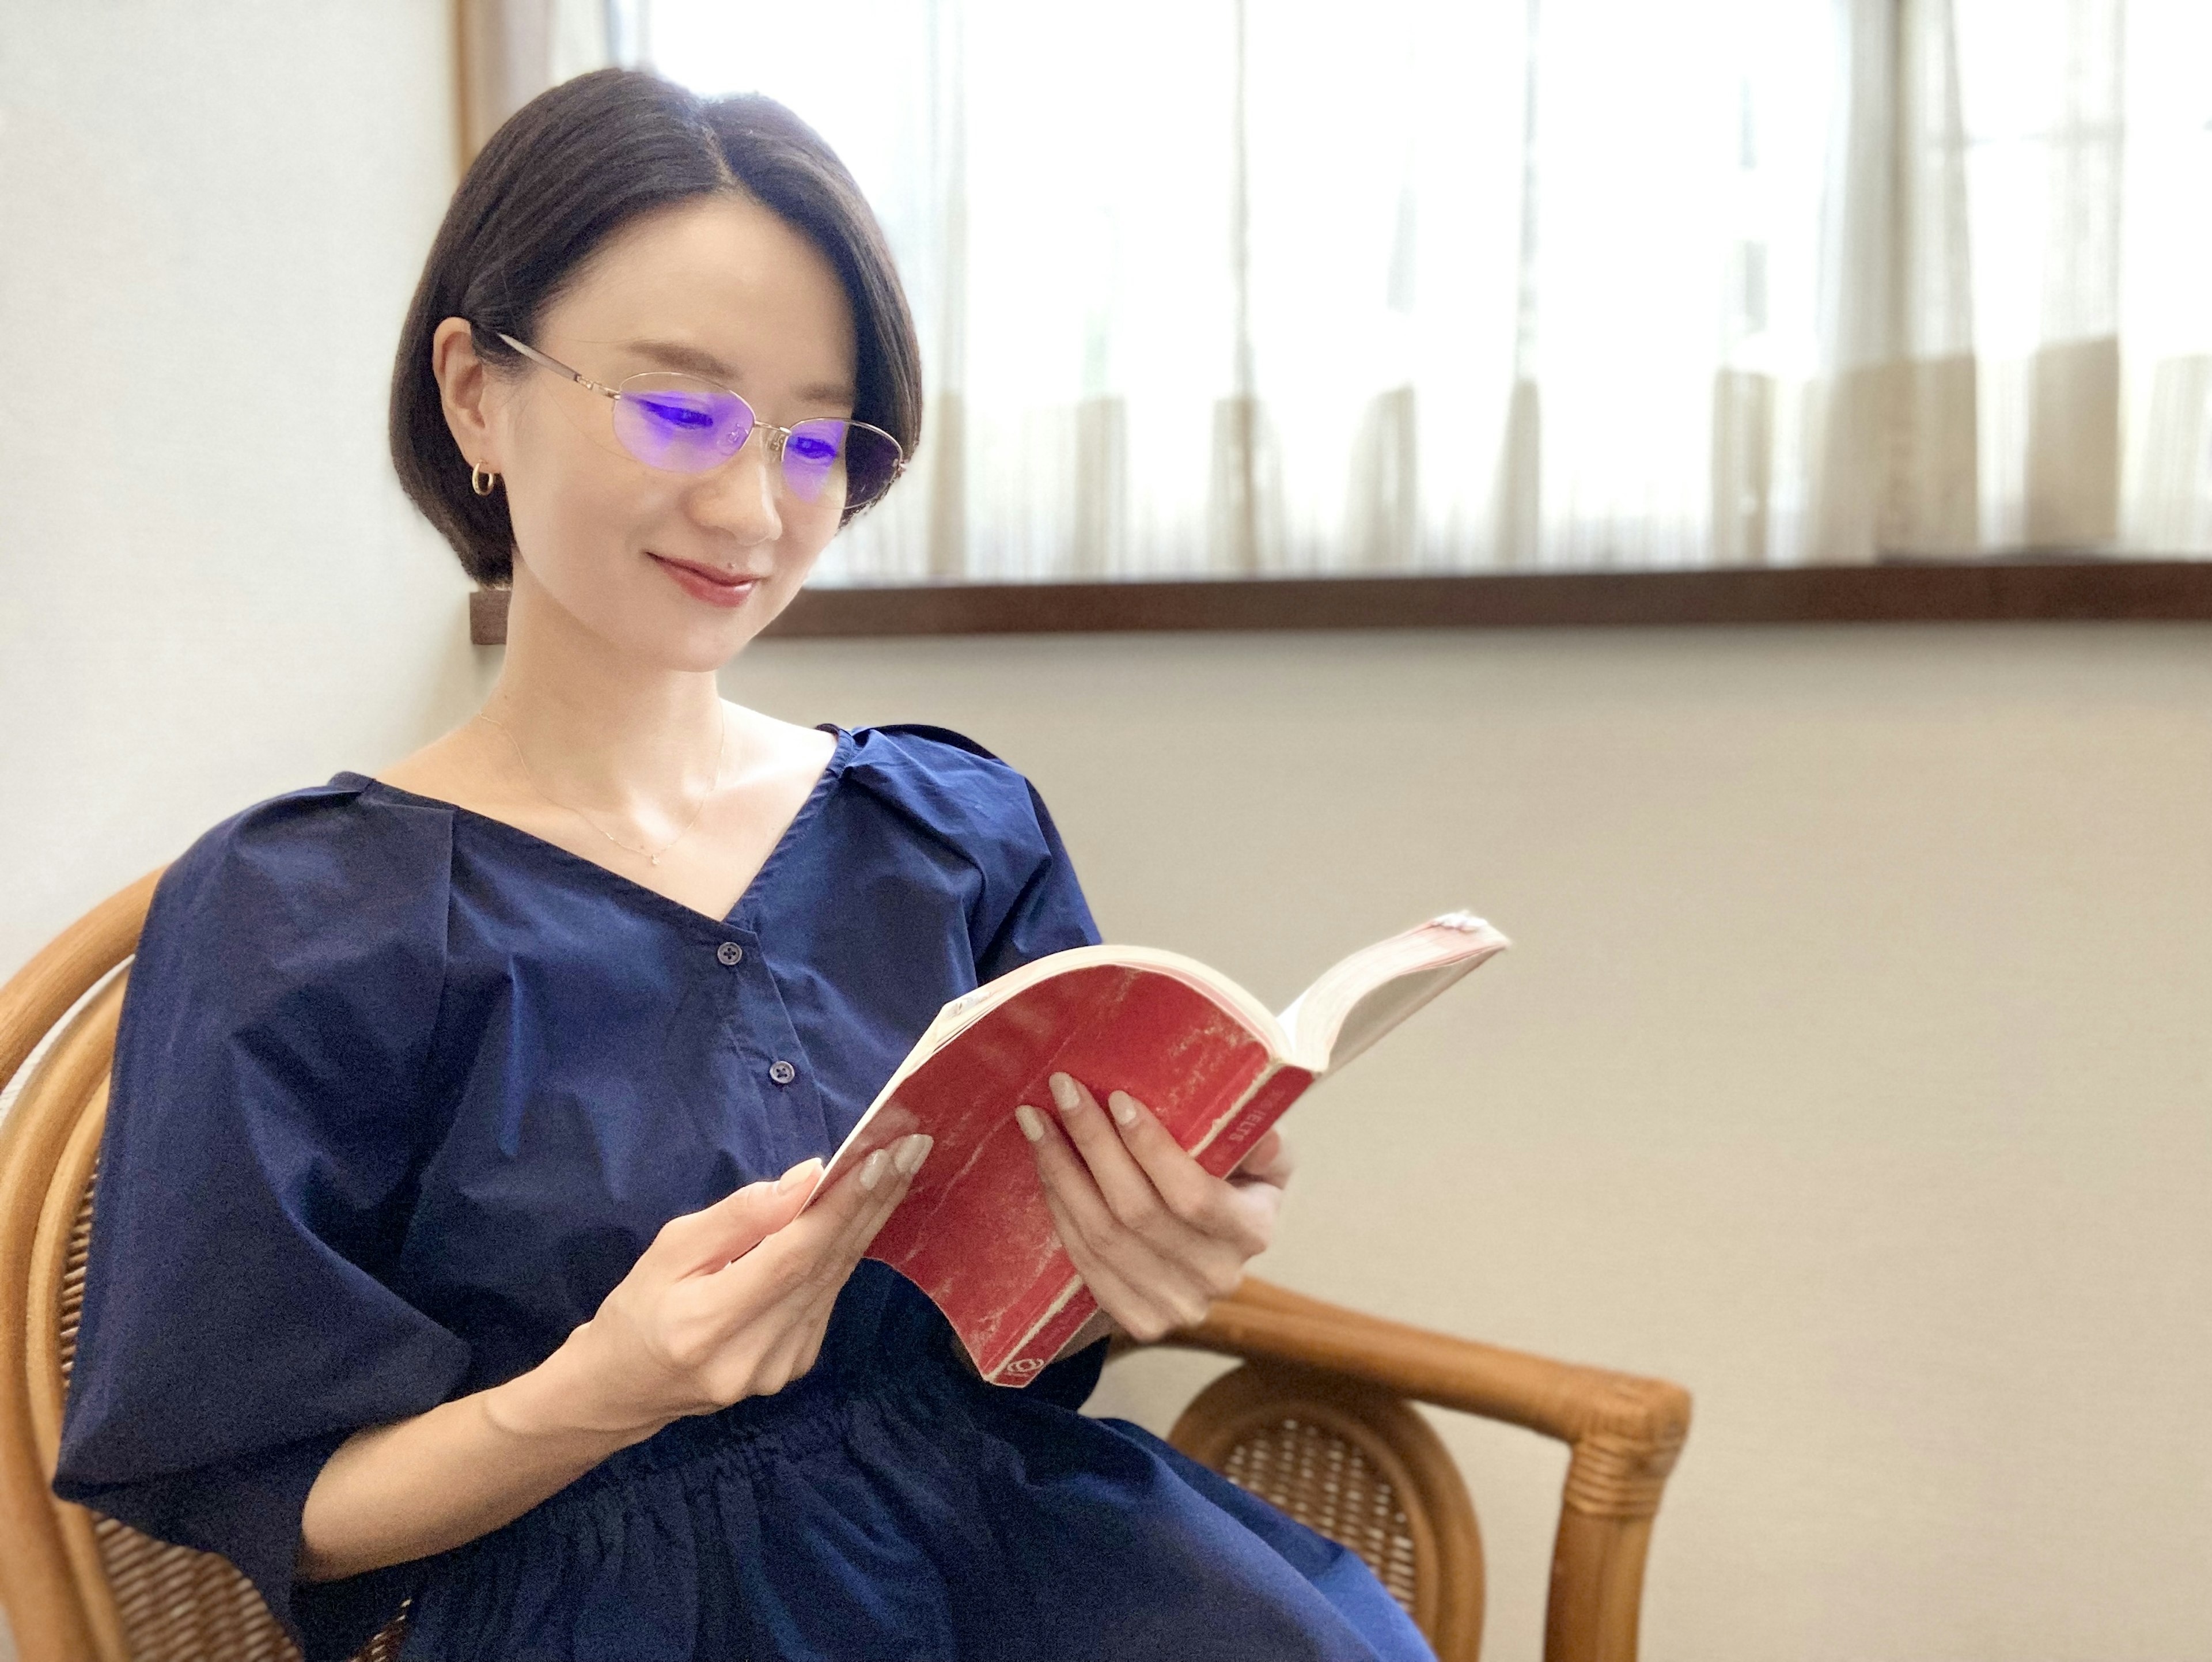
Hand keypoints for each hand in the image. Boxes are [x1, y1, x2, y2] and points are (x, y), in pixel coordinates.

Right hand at [506, 1135, 931, 1440]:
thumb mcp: (670, 1248)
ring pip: (835, 1279)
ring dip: (870, 1219)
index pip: (793, 1257)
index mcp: (708, 1325)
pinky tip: (867, 1209)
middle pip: (826, 1266)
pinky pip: (828, 1295)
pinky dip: (846, 1248)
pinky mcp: (795, 1366)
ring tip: (902, 1165)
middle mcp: (754, 1355)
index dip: (840, 1206)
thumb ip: (740, 1216)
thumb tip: (808, 1178)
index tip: (880, 1156)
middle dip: (873, 1200)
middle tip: (911, 1146)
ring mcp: (780, 1369)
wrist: (625, 1389)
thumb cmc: (638, 1308)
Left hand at [1018, 1071, 1294, 1342]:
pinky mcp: (1140, 1320)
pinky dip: (1059, 1209)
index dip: (1152, 1149)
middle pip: (1136, 1212)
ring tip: (1036, 1121)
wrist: (1210, 1250)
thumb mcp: (1264, 1156)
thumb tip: (1260, 1133)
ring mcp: (1177, 1306)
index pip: (1194, 1195)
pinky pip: (1085, 1261)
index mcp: (1253, 1231)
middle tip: (1063, 1090)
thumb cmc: (1236, 1183)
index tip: (1117, 1099)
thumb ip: (1262, 1141)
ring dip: (1061, 1171)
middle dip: (1092, 1144)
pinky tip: (1045, 1166)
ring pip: (1102, 1236)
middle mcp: (1217, 1276)